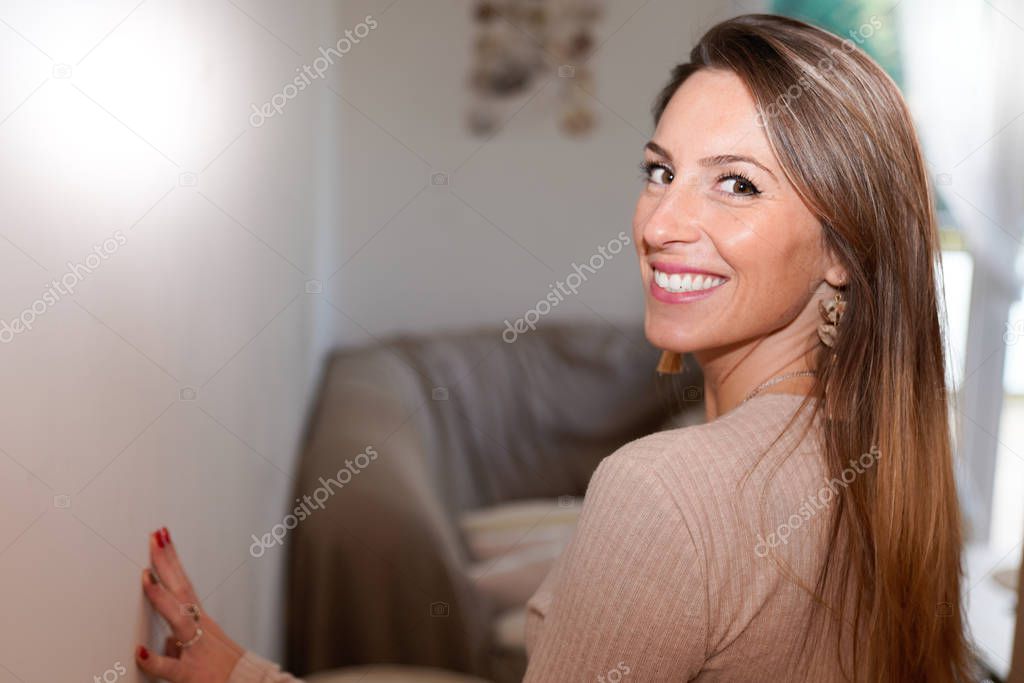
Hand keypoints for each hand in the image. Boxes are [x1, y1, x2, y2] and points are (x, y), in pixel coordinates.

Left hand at [135, 527, 244, 681]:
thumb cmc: (222, 668)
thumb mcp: (203, 647)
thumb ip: (180, 642)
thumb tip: (164, 642)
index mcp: (199, 618)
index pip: (183, 581)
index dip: (171, 558)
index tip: (162, 535)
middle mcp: (198, 627)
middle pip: (181, 589)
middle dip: (166, 563)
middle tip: (155, 537)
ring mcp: (195, 647)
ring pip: (178, 619)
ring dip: (161, 598)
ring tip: (145, 577)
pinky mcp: (190, 674)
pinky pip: (171, 667)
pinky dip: (155, 660)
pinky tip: (139, 652)